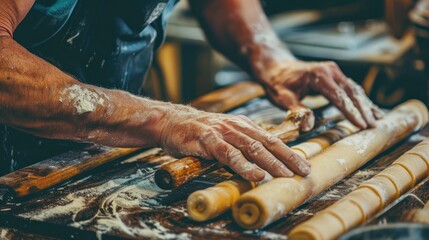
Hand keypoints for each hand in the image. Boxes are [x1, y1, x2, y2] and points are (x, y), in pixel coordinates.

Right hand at [157, 104, 309, 180]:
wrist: (173, 121)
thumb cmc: (201, 132)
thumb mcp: (226, 134)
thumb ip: (242, 145)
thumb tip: (262, 162)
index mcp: (244, 125)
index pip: (271, 139)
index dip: (289, 152)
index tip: (303, 165)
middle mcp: (237, 127)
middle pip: (267, 143)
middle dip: (287, 158)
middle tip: (302, 171)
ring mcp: (223, 132)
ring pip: (251, 147)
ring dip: (270, 162)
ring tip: (284, 175)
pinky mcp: (207, 140)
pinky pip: (228, 154)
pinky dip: (242, 165)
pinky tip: (254, 175)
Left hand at [256, 60, 383, 129]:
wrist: (276, 67)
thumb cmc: (278, 83)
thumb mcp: (282, 98)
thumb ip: (296, 111)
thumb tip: (309, 125)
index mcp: (319, 76)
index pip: (339, 96)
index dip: (351, 112)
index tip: (361, 125)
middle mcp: (330, 70)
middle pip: (351, 92)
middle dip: (363, 110)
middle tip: (373, 127)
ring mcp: (334, 71)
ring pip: (354, 90)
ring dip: (366, 105)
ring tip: (377, 120)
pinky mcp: (335, 75)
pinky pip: (351, 88)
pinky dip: (361, 100)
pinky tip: (371, 110)